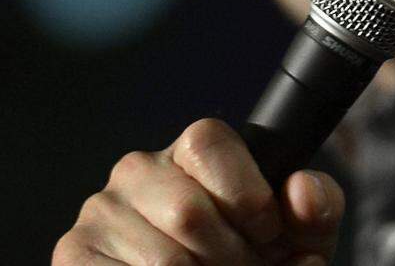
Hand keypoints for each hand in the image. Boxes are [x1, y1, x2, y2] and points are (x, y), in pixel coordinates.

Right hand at [53, 118, 343, 264]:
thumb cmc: (260, 258)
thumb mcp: (301, 234)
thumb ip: (317, 205)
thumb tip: (301, 189)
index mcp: (192, 148)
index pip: (209, 142)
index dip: (250, 198)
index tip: (269, 235)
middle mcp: (137, 169)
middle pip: (189, 211)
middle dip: (232, 258)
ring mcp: (100, 213)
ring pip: (163, 260)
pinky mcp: (74, 257)